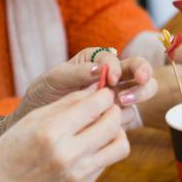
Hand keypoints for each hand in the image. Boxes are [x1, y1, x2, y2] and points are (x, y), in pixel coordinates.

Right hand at [0, 86, 129, 181]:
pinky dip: (103, 149)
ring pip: (120, 146)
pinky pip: (107, 162)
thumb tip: (98, 88)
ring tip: (104, 127)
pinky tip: (88, 145)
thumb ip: (69, 102)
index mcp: (51, 132)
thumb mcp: (35, 117)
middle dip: (115, 110)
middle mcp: (68, 155)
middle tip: (108, 107)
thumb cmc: (15, 145)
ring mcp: (78, 174)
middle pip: (112, 125)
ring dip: (117, 132)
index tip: (104, 92)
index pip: (94, 106)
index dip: (105, 95)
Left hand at [7, 48, 156, 128]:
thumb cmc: (43, 95)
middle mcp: (111, 76)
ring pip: (142, 90)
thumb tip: (101, 69)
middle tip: (141, 80)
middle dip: (143, 72)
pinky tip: (114, 122)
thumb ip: (76, 72)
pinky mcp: (116, 117)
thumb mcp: (53, 80)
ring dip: (138, 95)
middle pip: (138, 69)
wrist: (38, 122)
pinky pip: (130, 115)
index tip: (111, 79)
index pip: (113, 58)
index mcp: (95, 61)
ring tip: (122, 102)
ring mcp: (117, 96)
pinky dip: (126, 116)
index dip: (116, 67)